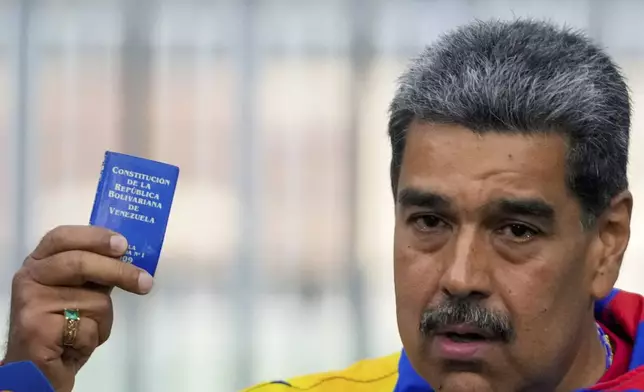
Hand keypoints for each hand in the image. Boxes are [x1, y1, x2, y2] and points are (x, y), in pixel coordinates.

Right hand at [3, 225, 153, 391]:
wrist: (38, 372)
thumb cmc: (64, 329)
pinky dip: (92, 338)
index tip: (123, 244)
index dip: (94, 236)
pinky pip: (85, 327)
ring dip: (101, 319)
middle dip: (119, 272)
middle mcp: (28, 277)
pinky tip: (74, 345)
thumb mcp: (79, 295)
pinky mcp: (34, 329)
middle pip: (80, 262)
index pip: (62, 236)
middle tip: (146, 282)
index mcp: (39, 263)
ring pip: (90, 299)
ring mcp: (28, 302)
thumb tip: (129, 256)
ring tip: (86, 331)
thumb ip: (95, 274)